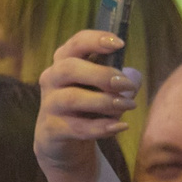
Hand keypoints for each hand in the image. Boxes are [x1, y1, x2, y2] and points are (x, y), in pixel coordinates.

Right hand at [34, 28, 140, 174]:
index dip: (96, 40)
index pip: (76, 43)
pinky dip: (101, 127)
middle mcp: (53, 78)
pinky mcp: (51, 129)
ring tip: (128, 105)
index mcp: (66, 60)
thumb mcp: (107, 89)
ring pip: (73, 98)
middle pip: (70, 68)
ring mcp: (49, 104)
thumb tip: (132, 77)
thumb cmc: (90, 106)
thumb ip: (122, 80)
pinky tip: (120, 126)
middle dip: (102, 75)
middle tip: (128, 85)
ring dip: (105, 101)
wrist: (67, 141)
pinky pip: (76, 127)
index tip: (120, 44)